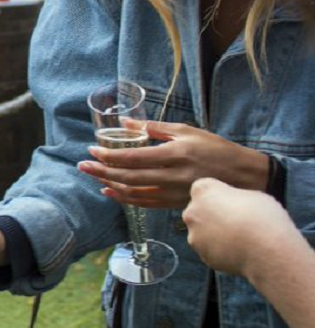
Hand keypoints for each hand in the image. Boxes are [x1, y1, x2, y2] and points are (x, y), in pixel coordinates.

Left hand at [77, 120, 268, 208]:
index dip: (110, 155)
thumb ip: (154, 128)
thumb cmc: (216, 149)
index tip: (92, 149)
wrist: (244, 177)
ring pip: (134, 192)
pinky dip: (125, 199)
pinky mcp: (175, 204)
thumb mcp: (187, 131)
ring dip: (110, 184)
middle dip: (102, 170)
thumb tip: (125, 123)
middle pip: (129, 176)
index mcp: (174, 155)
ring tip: (93, 176)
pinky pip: (145, 203)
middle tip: (83, 165)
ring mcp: (173, 193)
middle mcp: (172, 176)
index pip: (133, 157)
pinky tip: (111, 192)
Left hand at [183, 178, 295, 278]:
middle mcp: (192, 212)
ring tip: (241, 240)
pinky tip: (240, 253)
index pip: (204, 189)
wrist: (266, 250)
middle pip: (200, 212)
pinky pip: (212, 252)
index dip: (220, 196)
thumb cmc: (262, 217)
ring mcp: (195, 236)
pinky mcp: (203, 256)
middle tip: (237, 223)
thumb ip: (235, 198)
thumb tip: (235, 205)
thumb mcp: (254, 196)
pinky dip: (222, 253)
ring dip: (216, 236)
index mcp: (203, 190)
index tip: (233, 202)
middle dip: (214, 216)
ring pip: (204, 234)